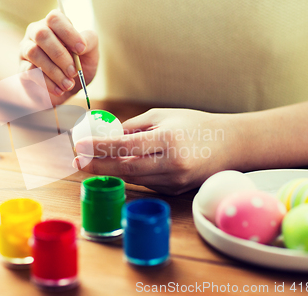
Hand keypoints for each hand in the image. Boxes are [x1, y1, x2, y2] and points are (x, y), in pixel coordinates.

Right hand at [19, 9, 98, 104]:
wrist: (66, 89)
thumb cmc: (78, 65)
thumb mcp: (90, 53)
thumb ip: (89, 41)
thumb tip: (82, 44)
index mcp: (54, 24)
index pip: (55, 18)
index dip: (68, 32)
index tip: (82, 49)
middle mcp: (36, 32)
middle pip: (41, 34)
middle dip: (60, 54)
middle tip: (73, 71)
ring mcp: (26, 50)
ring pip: (34, 53)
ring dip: (54, 71)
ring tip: (68, 84)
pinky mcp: (22, 68)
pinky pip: (30, 71)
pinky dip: (47, 83)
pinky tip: (59, 90)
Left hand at [73, 108, 242, 194]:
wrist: (231, 145)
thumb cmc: (195, 124)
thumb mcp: (163, 116)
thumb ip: (134, 127)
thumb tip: (107, 136)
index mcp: (169, 140)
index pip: (127, 147)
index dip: (100, 147)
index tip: (80, 145)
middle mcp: (172, 165)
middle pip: (125, 168)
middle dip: (96, 165)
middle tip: (76, 160)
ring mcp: (174, 181)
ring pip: (132, 178)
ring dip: (109, 170)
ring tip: (89, 161)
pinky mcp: (174, 191)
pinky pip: (144, 182)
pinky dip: (129, 174)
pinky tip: (116, 166)